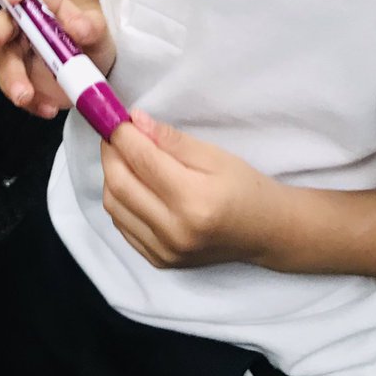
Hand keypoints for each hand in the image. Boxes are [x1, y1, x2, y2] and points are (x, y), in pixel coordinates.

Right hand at [0, 0, 114, 119]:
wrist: (97, 70)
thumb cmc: (93, 38)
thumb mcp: (100, 30)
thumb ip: (91, 26)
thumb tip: (80, 29)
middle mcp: (25, 18)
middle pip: (2, 20)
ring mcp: (19, 47)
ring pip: (3, 59)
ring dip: (11, 78)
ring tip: (27, 97)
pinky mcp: (20, 74)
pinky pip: (15, 87)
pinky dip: (30, 101)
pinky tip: (47, 108)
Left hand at [101, 109, 284, 269]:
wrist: (265, 233)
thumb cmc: (244, 187)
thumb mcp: (214, 155)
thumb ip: (171, 139)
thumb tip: (135, 120)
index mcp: (194, 200)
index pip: (142, 160)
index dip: (122, 133)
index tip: (114, 114)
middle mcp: (174, 231)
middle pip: (120, 184)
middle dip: (110, 152)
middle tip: (114, 132)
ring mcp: (164, 251)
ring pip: (114, 206)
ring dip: (111, 175)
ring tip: (123, 155)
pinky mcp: (159, 261)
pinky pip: (122, 225)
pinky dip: (119, 199)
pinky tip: (132, 182)